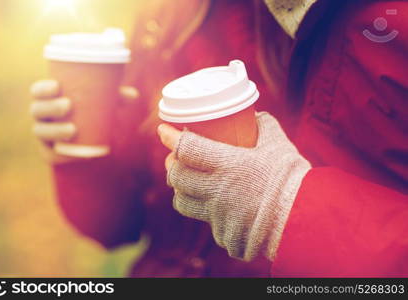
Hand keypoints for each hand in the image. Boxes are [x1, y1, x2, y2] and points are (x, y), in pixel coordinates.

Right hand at [30, 80, 139, 163]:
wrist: (86, 137)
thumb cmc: (92, 110)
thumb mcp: (102, 102)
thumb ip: (115, 97)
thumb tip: (133, 95)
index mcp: (48, 98)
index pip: (37, 91)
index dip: (43, 88)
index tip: (58, 86)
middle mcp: (41, 116)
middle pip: (37, 110)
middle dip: (50, 107)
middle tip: (68, 105)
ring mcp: (43, 134)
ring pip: (41, 131)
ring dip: (54, 130)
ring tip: (71, 129)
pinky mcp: (50, 151)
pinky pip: (51, 155)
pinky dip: (61, 155)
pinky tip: (72, 153)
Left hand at [158, 112, 310, 260]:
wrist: (305, 220)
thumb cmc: (292, 179)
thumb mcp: (279, 146)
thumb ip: (266, 127)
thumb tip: (257, 115)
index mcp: (227, 165)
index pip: (186, 148)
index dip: (169, 137)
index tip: (163, 130)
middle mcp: (216, 191)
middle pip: (176, 177)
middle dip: (171, 165)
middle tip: (175, 158)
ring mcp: (218, 215)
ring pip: (183, 203)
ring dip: (181, 190)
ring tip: (187, 183)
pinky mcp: (224, 234)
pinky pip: (208, 222)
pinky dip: (208, 213)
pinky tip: (217, 207)